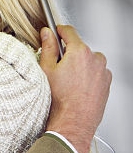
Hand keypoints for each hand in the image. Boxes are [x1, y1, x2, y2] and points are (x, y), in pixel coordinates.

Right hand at [39, 25, 111, 152]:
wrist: (74, 121)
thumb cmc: (60, 99)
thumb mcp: (46, 69)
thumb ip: (47, 47)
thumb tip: (47, 33)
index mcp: (80, 52)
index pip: (69, 31)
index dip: (59, 30)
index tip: (55, 32)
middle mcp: (95, 59)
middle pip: (79, 47)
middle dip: (68, 52)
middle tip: (58, 66)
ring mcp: (103, 71)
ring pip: (88, 59)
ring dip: (79, 64)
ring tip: (68, 80)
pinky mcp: (107, 82)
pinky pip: (96, 71)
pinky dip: (87, 75)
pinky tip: (77, 86)